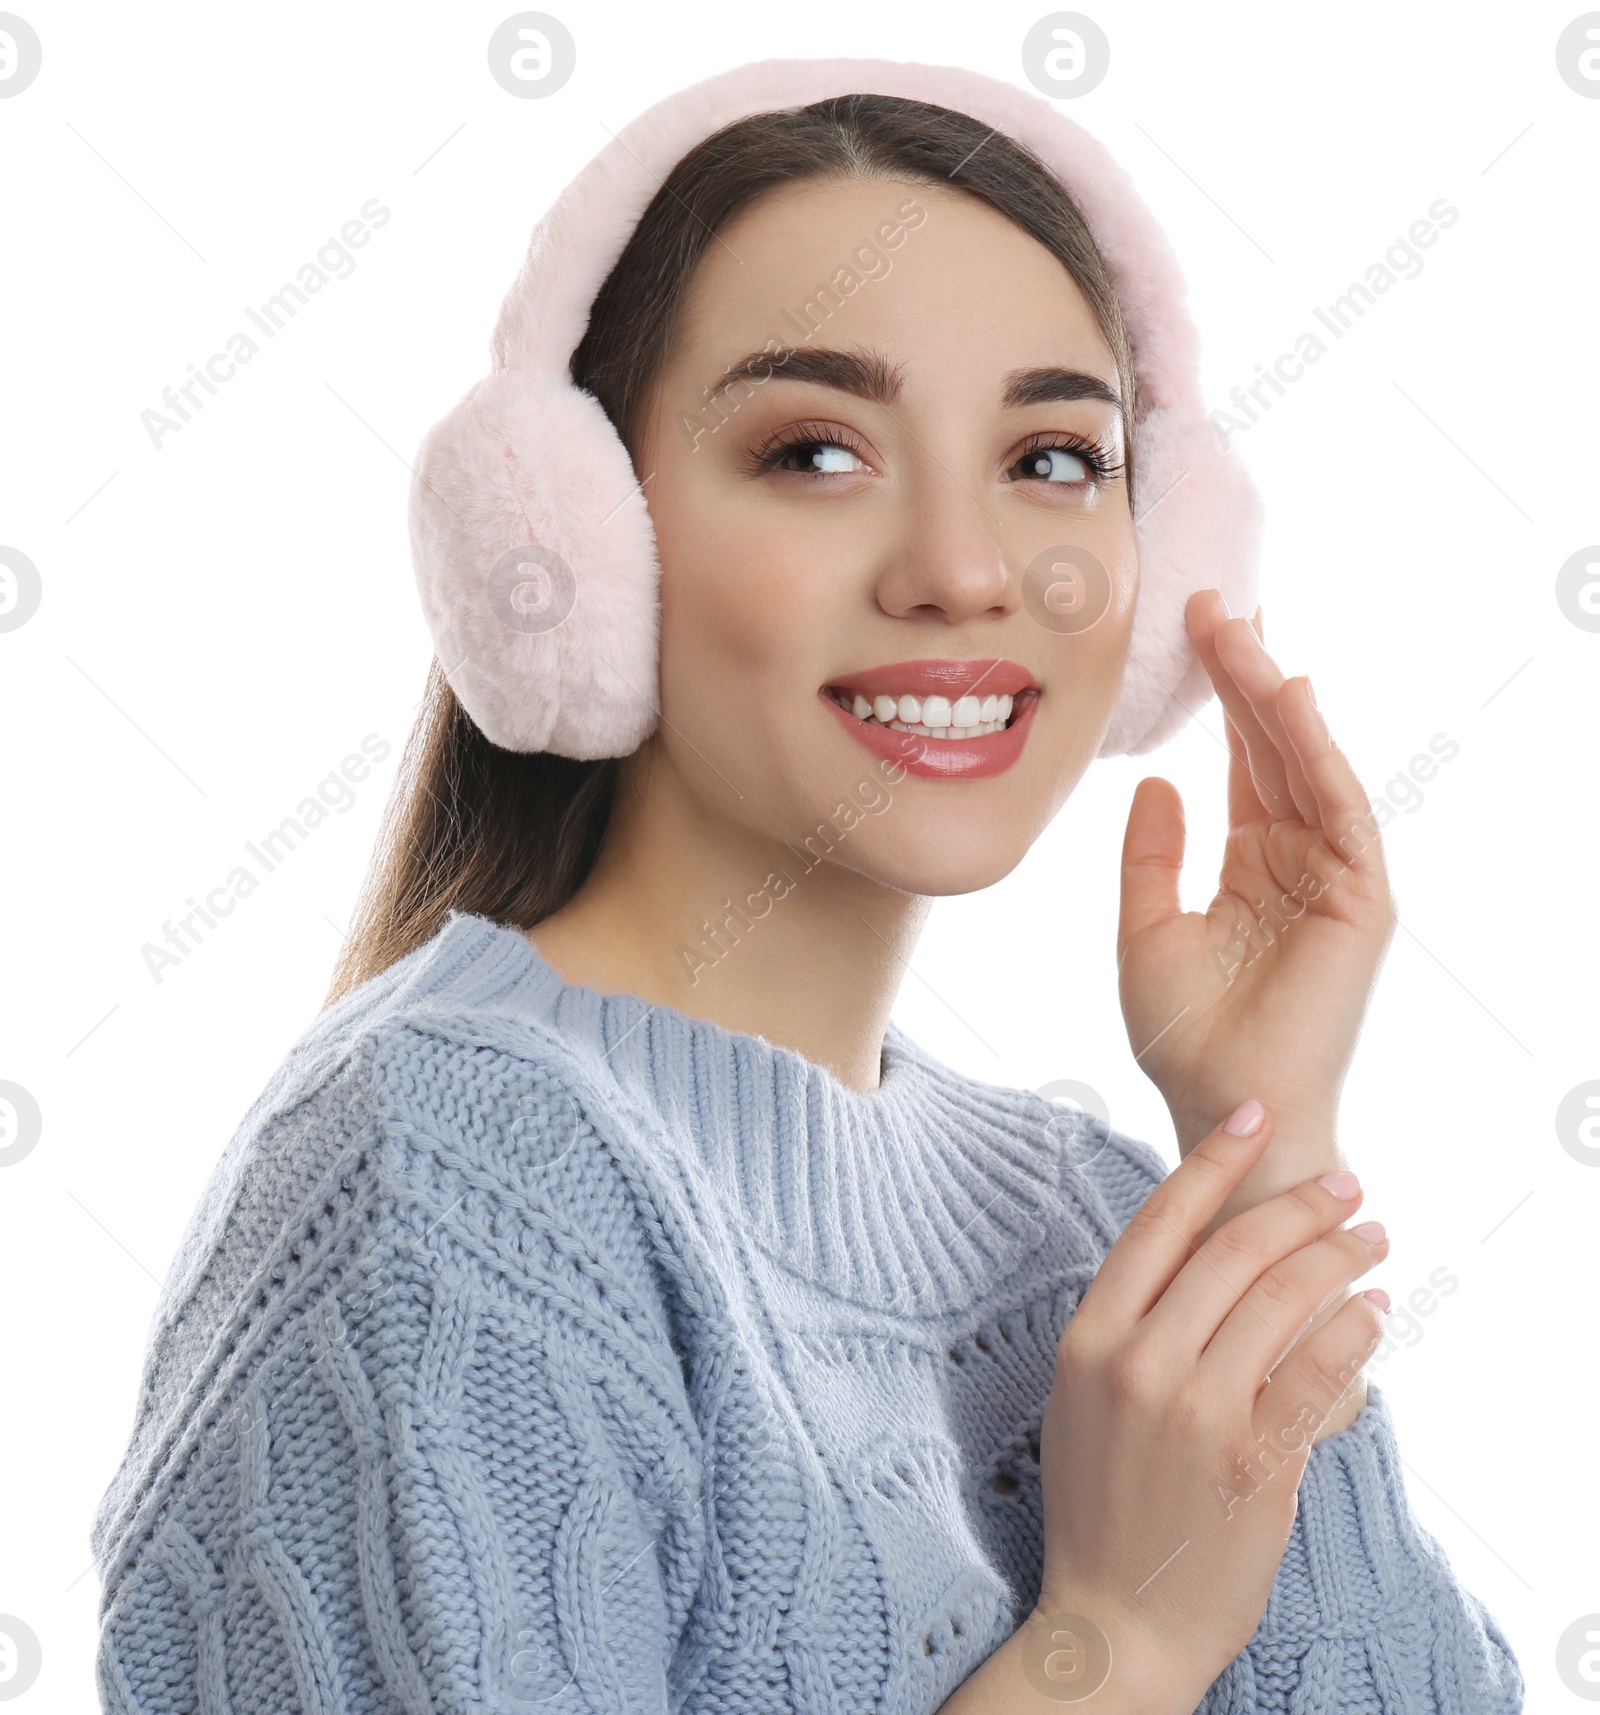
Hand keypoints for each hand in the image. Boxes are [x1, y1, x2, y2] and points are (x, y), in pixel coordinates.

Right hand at [1035, 1099, 1389, 1701]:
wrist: (1114, 1618)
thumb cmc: (1100, 1501)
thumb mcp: (1085, 1396)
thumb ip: (1130, 1323)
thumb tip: (1204, 1250)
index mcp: (1089, 1337)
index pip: (1159, 1223)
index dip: (1213, 1160)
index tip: (1255, 1115)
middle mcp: (1138, 1363)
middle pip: (1234, 1251)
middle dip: (1301, 1205)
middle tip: (1347, 1185)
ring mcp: (1195, 1413)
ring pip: (1284, 1301)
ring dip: (1340, 1257)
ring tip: (1373, 1239)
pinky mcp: (1251, 1462)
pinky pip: (1318, 1373)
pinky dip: (1355, 1330)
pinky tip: (1374, 1309)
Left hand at [1116, 591, 1394, 1155]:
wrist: (1222, 1111)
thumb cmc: (1184, 1037)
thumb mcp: (1144, 930)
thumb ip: (1150, 856)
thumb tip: (1155, 781)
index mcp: (1250, 863)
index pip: (1239, 760)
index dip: (1217, 696)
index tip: (1192, 628)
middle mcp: (1296, 860)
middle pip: (1272, 747)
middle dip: (1244, 674)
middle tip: (1212, 602)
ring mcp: (1332, 877)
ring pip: (1305, 765)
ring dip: (1274, 697)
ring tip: (1241, 631)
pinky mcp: (1360, 901)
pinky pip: (1339, 810)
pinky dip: (1317, 753)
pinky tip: (1289, 697)